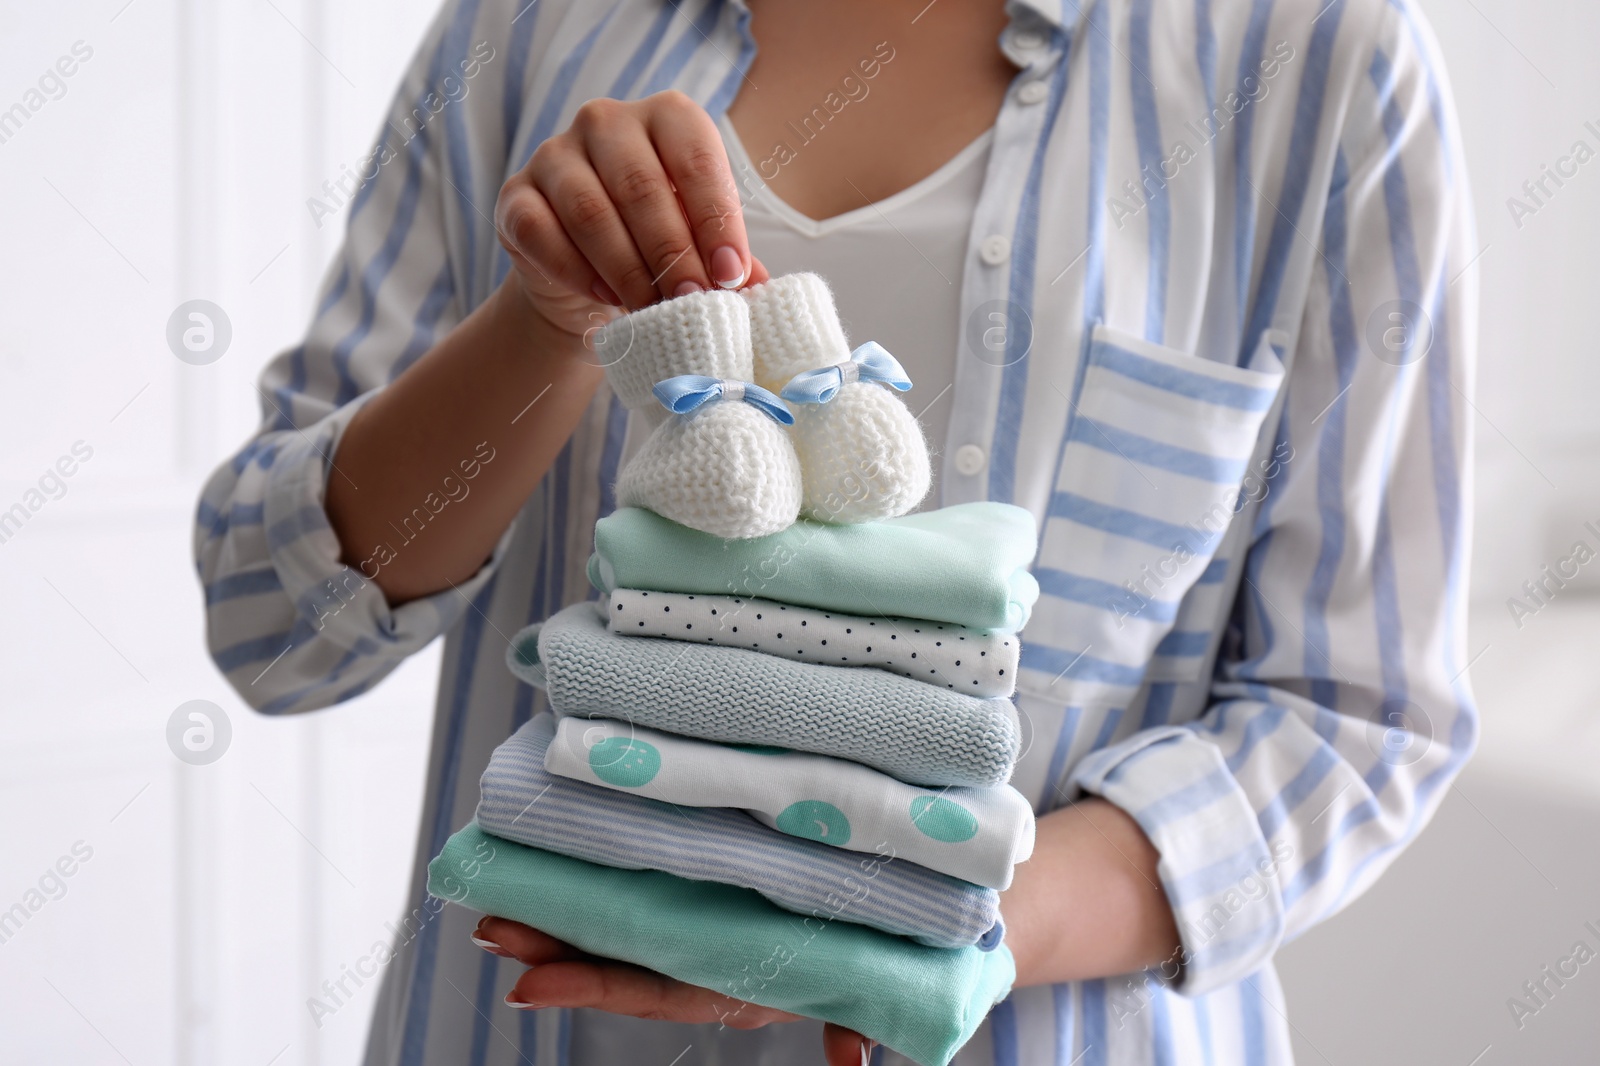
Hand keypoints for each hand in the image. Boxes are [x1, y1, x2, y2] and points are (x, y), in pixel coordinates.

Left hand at [472, 916, 874, 1064]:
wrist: (859, 931)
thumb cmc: (852, 949)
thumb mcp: (849, 984)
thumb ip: (843, 1019)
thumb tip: (855, 1059)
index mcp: (723, 986)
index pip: (646, 990)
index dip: (587, 987)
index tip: (525, 985)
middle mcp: (694, 964)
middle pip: (613, 960)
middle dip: (550, 950)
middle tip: (490, 929)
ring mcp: (684, 933)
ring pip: (611, 933)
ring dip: (554, 926)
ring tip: (496, 911)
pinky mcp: (683, 897)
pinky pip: (628, 901)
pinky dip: (585, 896)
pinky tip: (544, 877)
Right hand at [493, 90, 769, 338]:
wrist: (585, 278)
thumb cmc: (657, 247)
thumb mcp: (699, 244)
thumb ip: (728, 259)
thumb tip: (760, 290)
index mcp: (666, 117)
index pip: (695, 158)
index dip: (716, 220)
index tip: (731, 276)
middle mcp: (607, 122)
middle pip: (641, 187)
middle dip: (672, 254)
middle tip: (692, 303)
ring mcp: (554, 154)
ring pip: (590, 211)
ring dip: (627, 270)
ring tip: (653, 312)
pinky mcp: (516, 196)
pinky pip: (542, 232)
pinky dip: (577, 272)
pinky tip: (606, 300)